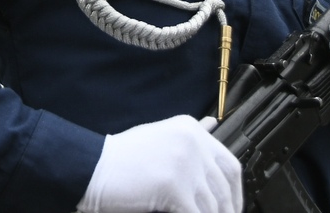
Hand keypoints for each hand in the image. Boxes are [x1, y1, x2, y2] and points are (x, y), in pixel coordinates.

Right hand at [77, 114, 241, 212]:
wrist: (93, 165)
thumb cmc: (122, 156)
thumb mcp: (159, 136)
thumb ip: (189, 137)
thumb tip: (213, 125)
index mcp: (191, 129)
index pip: (230, 164)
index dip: (236, 192)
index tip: (233, 206)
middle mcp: (192, 142)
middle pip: (224, 187)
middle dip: (227, 209)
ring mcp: (185, 164)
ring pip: (213, 205)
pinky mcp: (175, 187)